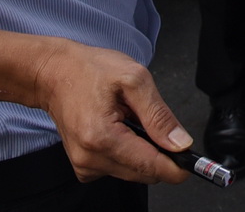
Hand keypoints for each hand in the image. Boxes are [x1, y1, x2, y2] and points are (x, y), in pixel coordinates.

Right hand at [30, 39, 191, 184]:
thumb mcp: (134, 79)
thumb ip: (159, 115)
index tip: (190, 160)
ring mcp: (85, 165)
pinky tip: (118, 129)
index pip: (150, 167)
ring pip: (133, 172)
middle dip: (157, 152)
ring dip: (140, 150)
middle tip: (151, 121)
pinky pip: (119, 168)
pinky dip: (127, 152)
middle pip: (144, 173)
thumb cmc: (89, 70)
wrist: (55, 73)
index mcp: (103, 138)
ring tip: (129, 120)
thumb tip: (180, 143)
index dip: (176, 166)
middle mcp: (90, 158)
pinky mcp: (84, 166)